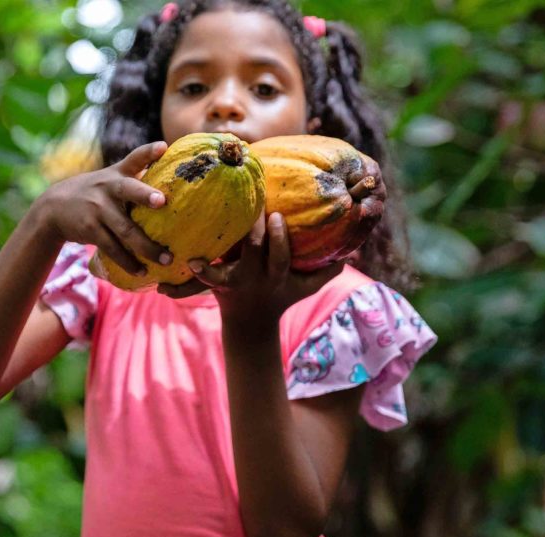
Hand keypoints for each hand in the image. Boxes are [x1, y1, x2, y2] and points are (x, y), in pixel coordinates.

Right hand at [35, 141, 173, 275]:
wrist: (53, 208)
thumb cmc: (95, 193)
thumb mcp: (110, 178)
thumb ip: (135, 172)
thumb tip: (169, 167)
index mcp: (117, 175)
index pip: (134, 159)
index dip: (148, 152)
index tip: (163, 147)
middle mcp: (108, 188)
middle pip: (129, 190)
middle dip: (146, 195)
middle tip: (163, 202)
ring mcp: (98, 209)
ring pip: (125, 229)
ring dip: (146, 247)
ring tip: (165, 260)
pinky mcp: (90, 229)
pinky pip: (112, 248)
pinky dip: (128, 261)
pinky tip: (141, 271)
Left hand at [160, 212, 344, 325]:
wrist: (251, 325)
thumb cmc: (282, 296)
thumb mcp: (307, 287)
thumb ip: (330, 270)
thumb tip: (354, 249)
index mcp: (278, 276)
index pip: (280, 255)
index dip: (279, 237)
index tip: (278, 215)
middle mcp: (256, 277)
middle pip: (254, 250)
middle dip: (254, 228)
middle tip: (252, 203)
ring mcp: (235, 280)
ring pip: (230, 258)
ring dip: (225, 241)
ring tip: (220, 216)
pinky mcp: (216, 283)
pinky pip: (206, 277)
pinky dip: (200, 269)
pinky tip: (190, 259)